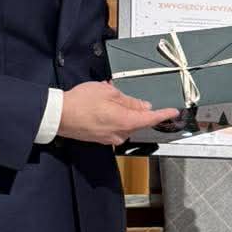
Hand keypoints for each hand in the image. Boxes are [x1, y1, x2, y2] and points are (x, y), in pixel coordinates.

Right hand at [58, 80, 178, 145]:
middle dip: (137, 109)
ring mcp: (109, 138)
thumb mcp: (108, 93)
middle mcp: (120, 134)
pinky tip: (103, 107)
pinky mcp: (100, 139)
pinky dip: (113, 117)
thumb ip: (128, 100)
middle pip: (137, 122)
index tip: (173, 112)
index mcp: (125, 121)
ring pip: (125, 125)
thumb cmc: (80, 102)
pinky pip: (114, 128)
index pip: (150, 119)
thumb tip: (142, 105)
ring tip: (110, 98)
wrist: (58, 116)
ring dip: (123, 112)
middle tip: (128, 95)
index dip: (163, 114)